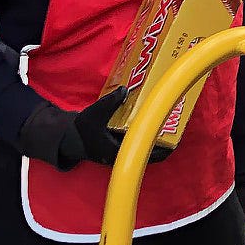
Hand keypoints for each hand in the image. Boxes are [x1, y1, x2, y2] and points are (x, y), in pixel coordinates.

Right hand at [19, 87, 175, 171]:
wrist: (69, 137)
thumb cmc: (81, 129)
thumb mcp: (94, 114)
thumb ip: (109, 102)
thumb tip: (125, 89)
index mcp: (119, 152)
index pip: (147, 156)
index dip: (163, 150)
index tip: (176, 142)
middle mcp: (123, 153)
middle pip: (149, 150)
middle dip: (162, 140)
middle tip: (176, 126)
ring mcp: (122, 150)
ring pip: (144, 144)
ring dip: (154, 135)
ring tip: (167, 122)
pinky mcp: (120, 144)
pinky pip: (137, 139)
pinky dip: (144, 131)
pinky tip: (149, 119)